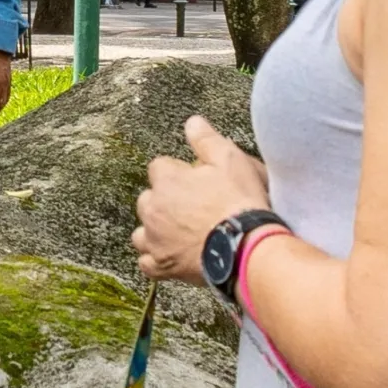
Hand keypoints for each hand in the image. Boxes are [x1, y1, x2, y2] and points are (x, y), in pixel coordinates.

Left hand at [133, 116, 272, 283]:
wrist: (245, 246)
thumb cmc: (239, 202)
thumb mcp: (229, 159)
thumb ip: (206, 139)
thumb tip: (192, 122)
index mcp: (166, 181)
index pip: (159, 167)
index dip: (178, 172)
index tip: (196, 179)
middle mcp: (152, 209)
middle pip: (148, 199)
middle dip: (164, 200)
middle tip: (192, 206)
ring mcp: (155, 240)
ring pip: (142, 231)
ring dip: (155, 229)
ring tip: (178, 231)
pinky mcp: (162, 265)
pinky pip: (147, 263)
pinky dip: (155, 259)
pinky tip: (169, 256)